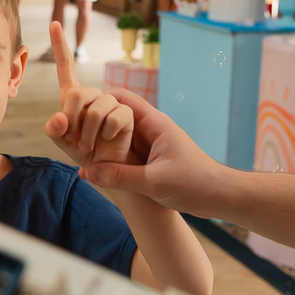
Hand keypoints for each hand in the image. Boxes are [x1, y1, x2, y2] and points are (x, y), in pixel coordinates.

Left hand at [44, 22, 133, 169]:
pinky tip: (109, 140)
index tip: (54, 23)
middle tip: (74, 140)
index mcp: (74, 98)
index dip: (60, 46)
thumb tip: (59, 116)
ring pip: (94, 110)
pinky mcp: (127, 113)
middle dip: (71, 119)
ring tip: (89, 145)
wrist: (109, 169)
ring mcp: (111, 102)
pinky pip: (112, 118)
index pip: (66, 69)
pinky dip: (106, 135)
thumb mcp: (64, 143)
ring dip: (88, 133)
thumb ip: (55, 130)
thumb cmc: (86, 152)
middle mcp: (93, 96)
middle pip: (76, 93)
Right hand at [80, 89, 220, 217]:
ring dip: (98, 138)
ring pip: (116, 132)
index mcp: (154, 123)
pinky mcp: (148, 158)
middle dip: (92, 120)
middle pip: (114, 112)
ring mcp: (149, 143)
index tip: (77, 114)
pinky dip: (107, 154)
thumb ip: (120, 177)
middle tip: (75, 136)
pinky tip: (95, 166)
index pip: (121, 98)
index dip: (97, 101)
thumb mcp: (154, 182)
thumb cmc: (195, 184)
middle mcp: (150, 128)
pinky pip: (122, 150)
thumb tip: (87, 173)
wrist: (219, 196)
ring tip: (80, 150)